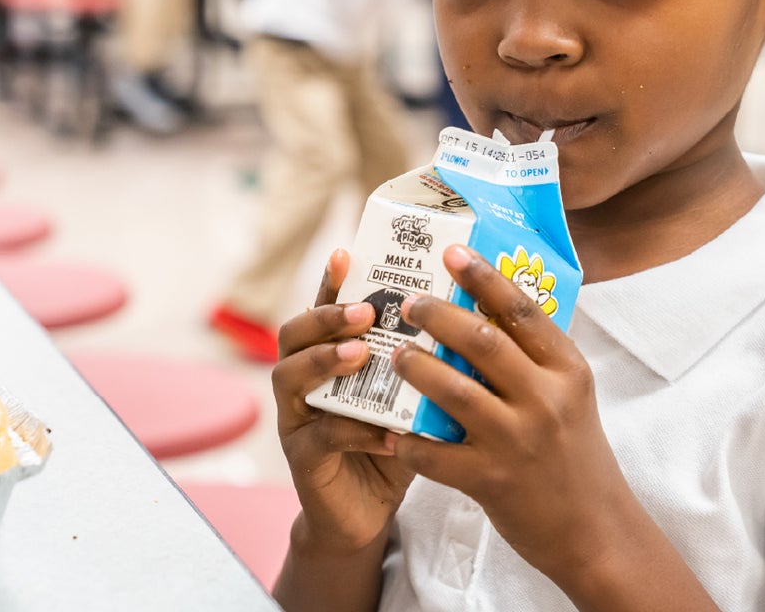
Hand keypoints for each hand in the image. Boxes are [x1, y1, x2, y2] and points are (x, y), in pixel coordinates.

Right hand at [272, 250, 415, 552]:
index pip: (324, 307)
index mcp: (329, 353)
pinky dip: (355, 431)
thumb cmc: (393, 437)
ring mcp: (296, 417)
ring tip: (361, 354)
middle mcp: (303, 378)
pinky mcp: (302, 459)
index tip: (347, 253)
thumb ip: (424, 356)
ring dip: (326, 361)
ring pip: (292, 377)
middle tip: (364, 310)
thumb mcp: (409, 391)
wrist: (367, 510)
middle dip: (326, 317)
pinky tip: (389, 432)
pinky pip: (321, 437)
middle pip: (294, 333)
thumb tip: (472, 313)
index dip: (331, 280)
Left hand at [386, 245, 632, 583]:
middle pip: (482, 341)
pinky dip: (409, 440)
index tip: (453, 253)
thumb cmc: (575, 451)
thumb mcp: (569, 394)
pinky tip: (388, 430)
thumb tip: (490, 305)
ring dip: (417, 367)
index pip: (522, 310)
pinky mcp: (491, 481)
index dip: (484, 277)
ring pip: (454, 390)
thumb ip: (536, 356)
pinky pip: (436, 454)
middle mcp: (544, 399)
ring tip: (396, 353)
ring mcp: (516, 441)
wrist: (594, 529)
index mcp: (567, 369)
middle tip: (409, 302)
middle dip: (438, 315)